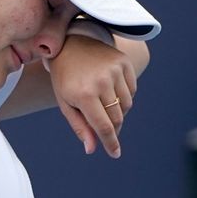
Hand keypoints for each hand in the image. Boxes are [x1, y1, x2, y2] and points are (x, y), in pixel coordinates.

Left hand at [43, 35, 136, 157]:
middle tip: (105, 128)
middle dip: (112, 127)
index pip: (104, 126)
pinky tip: (110, 89)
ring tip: (103, 103)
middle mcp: (101, 82)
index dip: (111, 143)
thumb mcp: (65, 103)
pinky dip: (124, 96)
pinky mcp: (123, 62)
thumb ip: (80, 126)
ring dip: (118, 111)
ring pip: (126, 105)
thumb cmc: (65, 78)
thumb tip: (92, 149)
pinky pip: (132, 90)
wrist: (70, 44)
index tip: (115, 153)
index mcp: (84, 94)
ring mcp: (114, 70)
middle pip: (117, 118)